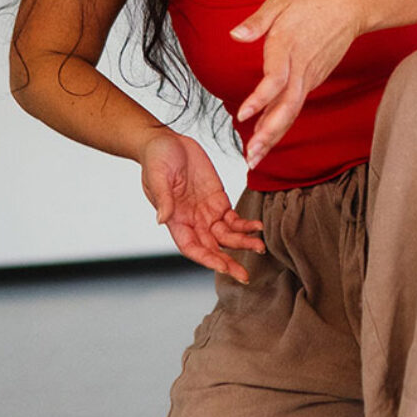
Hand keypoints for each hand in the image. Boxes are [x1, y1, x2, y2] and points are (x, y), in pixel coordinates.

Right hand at [140, 131, 263, 281]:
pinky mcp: (218, 199)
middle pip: (213, 247)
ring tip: (259, 247)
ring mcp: (206, 211)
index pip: (192, 248)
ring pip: (227, 235)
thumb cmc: (156, 159)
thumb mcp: (157, 176)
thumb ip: (163, 199)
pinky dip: (246, 224)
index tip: (223, 267)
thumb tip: (162, 220)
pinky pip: (234, 217)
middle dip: (228, 261)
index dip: (207, 259)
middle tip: (244, 275)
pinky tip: (258, 227)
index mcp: (175, 220)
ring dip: (243, 243)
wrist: (166, 141)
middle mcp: (192, 221)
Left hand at [231, 0, 361, 169]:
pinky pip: (294, 105)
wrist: (350, 8)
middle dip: (269, 133)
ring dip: (273, 135)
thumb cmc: (313, 2)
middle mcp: (301, 67)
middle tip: (251, 155)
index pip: (275, 79)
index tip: (244, 115)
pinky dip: (281, 124)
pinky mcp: (312, 80)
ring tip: (254, 157)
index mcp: (288, 46)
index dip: (260, 99)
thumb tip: (235, 35)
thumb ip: (257, 21)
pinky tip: (266, 138)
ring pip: (292, 111)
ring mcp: (309, 76)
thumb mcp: (281, 2)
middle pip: (287, 106)